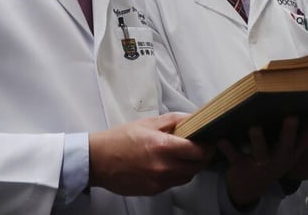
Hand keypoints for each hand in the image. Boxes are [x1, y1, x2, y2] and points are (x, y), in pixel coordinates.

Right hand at [89, 112, 212, 195]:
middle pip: (197, 167)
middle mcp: (163, 167)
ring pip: (187, 177)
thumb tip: (194, 117)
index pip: (198, 151)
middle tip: (202, 149)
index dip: (208, 147)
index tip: (209, 141)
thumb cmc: (121, 138)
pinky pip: (173, 183)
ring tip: (186, 156)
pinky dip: (177, 175)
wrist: (98, 160)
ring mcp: (158, 181)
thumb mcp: (148, 123)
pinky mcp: (153, 190)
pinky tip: (170, 165)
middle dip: (203, 158)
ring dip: (191, 167)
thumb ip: (174, 120)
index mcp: (163, 146)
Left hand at [216, 115, 307, 206]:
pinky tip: (221, 139)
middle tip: (291, 117)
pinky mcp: (242, 167)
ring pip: (261, 153)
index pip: (306, 142)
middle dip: (289, 133)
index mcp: (290, 154)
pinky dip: (228, 148)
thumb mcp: (284, 152)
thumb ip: (291, 135)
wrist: (250, 187)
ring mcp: (261, 165)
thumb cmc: (270, 159)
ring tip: (254, 127)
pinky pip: (235, 157)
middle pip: (286, 146)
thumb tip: (298, 103)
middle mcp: (279, 160)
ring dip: (258, 140)